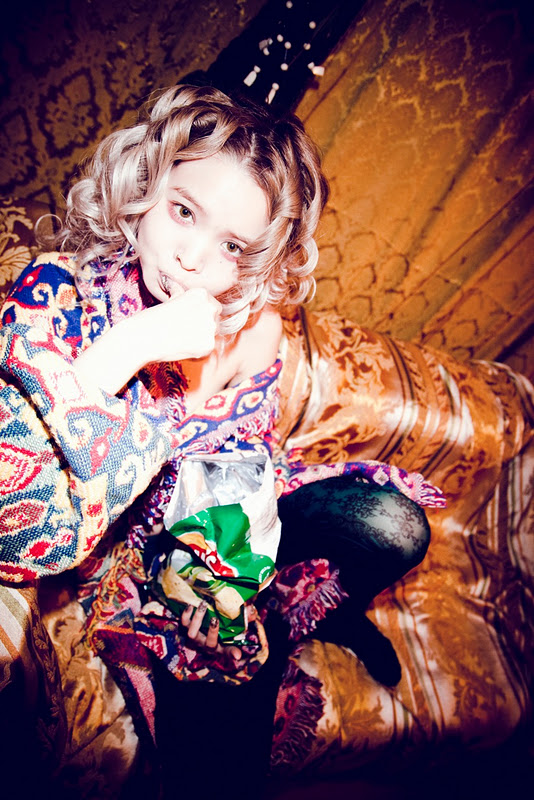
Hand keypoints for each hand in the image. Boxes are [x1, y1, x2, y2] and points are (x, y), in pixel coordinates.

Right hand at [74, 288, 220, 394]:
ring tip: (179, 341)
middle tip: (184, 333)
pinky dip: (196, 354)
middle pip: (215, 320)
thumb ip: (183, 299)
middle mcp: (210, 308)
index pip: (212, 306)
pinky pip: (207, 352)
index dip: (201, 315)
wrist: (141, 338)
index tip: (188, 321)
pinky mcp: (208, 345)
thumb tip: (181, 292)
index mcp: (201, 294)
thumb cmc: (150, 319)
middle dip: (203, 327)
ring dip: (200, 340)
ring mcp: (211, 327)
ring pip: (211, 336)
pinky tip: (180, 349)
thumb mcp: (169, 301)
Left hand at [181, 601, 242, 664]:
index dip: (232, 653)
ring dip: (197, 619)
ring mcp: (195, 637)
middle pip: (208, 642)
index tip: (237, 654)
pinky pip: (183, 623)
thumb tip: (250, 610)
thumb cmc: (224, 626)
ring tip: (203, 605)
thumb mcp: (235, 625)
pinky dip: (185, 615)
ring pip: (192, 633)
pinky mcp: (186, 628)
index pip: (228, 651)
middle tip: (215, 618)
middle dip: (211, 631)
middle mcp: (206, 644)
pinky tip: (191, 605)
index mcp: (220, 646)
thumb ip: (245, 618)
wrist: (206, 624)